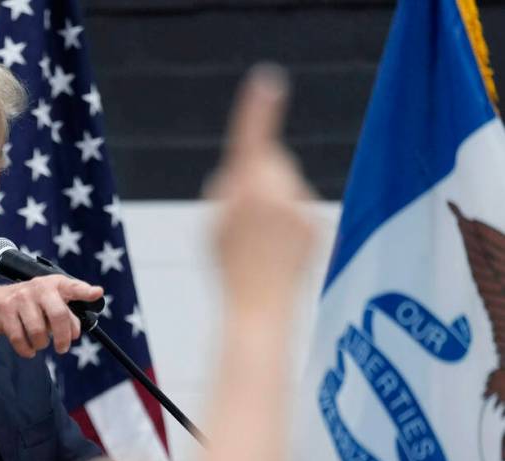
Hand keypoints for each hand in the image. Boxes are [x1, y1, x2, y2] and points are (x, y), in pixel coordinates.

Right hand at [0, 276, 102, 357]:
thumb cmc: (32, 304)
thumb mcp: (51, 303)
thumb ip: (68, 316)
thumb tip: (74, 333)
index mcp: (55, 284)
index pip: (73, 287)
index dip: (85, 291)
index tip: (97, 293)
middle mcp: (39, 288)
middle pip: (58, 314)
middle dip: (63, 337)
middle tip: (63, 348)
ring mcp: (20, 299)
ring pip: (38, 331)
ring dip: (42, 344)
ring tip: (41, 343)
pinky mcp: (5, 312)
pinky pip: (19, 339)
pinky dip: (27, 350)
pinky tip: (30, 350)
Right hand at [206, 65, 314, 318]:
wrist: (261, 310)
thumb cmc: (228, 269)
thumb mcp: (213, 224)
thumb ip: (228, 188)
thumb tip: (245, 172)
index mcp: (246, 190)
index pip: (251, 141)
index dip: (257, 110)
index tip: (268, 80)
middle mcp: (279, 194)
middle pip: (269, 162)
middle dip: (256, 177)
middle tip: (239, 223)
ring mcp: (303, 209)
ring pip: (285, 186)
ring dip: (273, 203)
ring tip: (260, 245)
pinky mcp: (319, 224)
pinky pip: (299, 208)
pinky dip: (289, 222)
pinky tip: (279, 251)